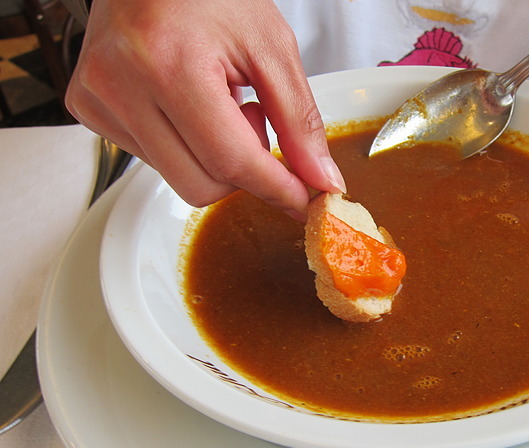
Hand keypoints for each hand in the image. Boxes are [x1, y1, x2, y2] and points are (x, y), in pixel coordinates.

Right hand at [66, 0, 345, 219]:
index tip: (304, 199)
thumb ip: (300, 120)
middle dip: (243, 170)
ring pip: (178, 179)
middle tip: (253, 117)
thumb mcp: (271, 47)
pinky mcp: (89, 108)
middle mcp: (120, 84)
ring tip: (218, 102)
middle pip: (201, 185)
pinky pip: (153, 161)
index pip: (231, 161)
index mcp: (168, 63)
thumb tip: (319, 178)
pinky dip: (184, 145)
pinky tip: (188, 104)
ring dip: (214, 156)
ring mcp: (98, 98)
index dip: (276, 187)